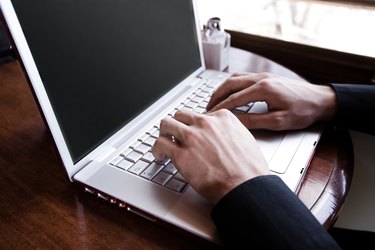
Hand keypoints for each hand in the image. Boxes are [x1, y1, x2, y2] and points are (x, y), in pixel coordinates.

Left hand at [151, 109, 269, 204]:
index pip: (200, 115)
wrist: (245, 187)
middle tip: (174, 135)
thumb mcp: (246, 140)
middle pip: (181, 115)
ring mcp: (192, 137)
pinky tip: (159, 155)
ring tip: (163, 143)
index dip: (194, 126)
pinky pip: (160, 143)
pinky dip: (156, 149)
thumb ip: (232, 133)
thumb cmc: (250, 170)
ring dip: (163, 133)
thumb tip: (225, 137)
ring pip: (166, 124)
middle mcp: (205, 123)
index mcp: (223, 118)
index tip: (192, 133)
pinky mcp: (181, 154)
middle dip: (177, 125)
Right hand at [207, 72, 336, 130]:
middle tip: (207, 108)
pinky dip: (231, 84)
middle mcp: (261, 78)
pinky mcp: (266, 77)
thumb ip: (254, 121)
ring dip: (222, 88)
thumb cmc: (303, 111)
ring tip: (214, 100)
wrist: (320, 100)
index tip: (210, 116)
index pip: (234, 99)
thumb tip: (235, 122)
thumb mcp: (279, 121)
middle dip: (216, 96)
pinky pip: (242, 77)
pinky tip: (229, 92)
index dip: (220, 108)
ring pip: (235, 78)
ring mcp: (263, 75)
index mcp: (264, 89)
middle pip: (230, 84)